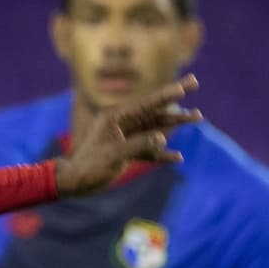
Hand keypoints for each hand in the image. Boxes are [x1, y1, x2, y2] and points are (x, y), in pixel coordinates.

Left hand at [55, 73, 200, 196]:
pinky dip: (161, 154)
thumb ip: (139, 145)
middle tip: (195, 83)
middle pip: (153, 111)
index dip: (168, 94)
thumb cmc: (89, 167)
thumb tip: (162, 138)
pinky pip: (147, 150)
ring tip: (197, 117)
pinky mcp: (124, 152)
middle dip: (175, 100)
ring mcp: (123, 137)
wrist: (71, 183)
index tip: (186, 85)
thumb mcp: (114, 156)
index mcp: (115, 118)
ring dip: (174, 125)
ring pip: (153, 128)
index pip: (146, 104)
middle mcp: (120, 124)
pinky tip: (177, 157)